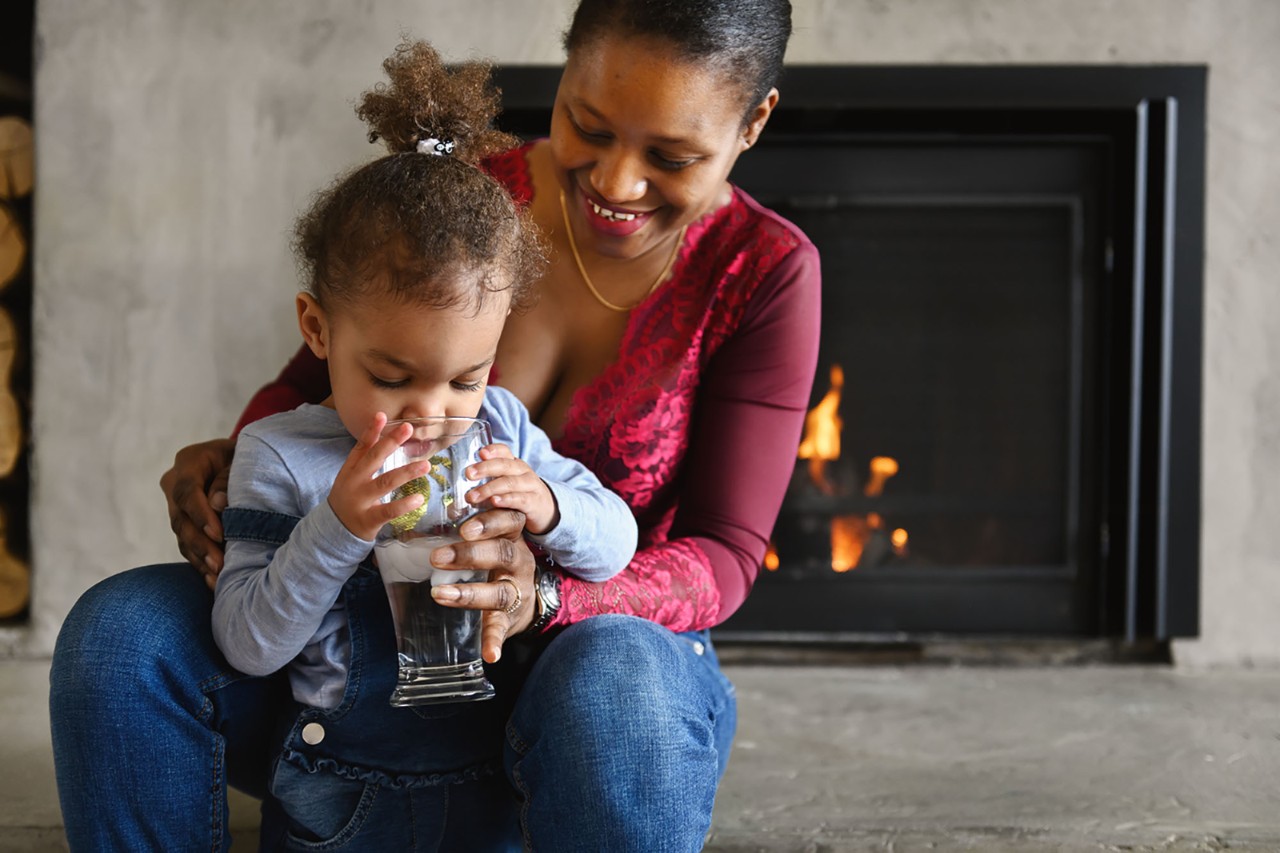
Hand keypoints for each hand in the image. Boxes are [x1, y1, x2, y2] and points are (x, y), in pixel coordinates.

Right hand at [160, 437, 236, 588]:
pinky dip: (201, 563)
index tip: (218, 534)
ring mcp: (177, 506)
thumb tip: (219, 504)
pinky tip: (213, 581)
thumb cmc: (247, 456)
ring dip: (200, 559)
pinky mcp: (185, 524)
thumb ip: (230, 476)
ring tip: (218, 577)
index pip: (186, 491)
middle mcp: (175, 485)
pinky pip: (188, 546)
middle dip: (200, 544)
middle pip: (180, 519)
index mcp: (188, 462)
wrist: (244, 458)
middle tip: (219, 564)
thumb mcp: (242, 457)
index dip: (200, 515)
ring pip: (182, 536)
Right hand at [327, 414, 431, 541]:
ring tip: (426, 465)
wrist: (334, 530)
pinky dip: (404, 505)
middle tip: (408, 428)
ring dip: (406, 473)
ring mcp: (360, 501)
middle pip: (373, 459)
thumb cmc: (350, 498)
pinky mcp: (368, 519)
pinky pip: (388, 511)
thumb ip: (366, 458)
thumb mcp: (352, 476)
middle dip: (390, 443)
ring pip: (384, 483)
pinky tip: (419, 499)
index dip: (371, 431)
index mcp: (351, 470)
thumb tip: (388, 435)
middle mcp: (354, 483)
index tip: (382, 415)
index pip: (361, 447)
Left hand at [428, 507, 535, 662]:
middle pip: (502, 553)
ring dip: (469, 593)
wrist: (527, 597)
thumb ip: (460, 532)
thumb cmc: (494, 561)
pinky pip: (502, 629)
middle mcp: (518, 562)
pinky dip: (494, 641)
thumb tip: (412, 522)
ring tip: (440, 595)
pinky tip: (489, 654)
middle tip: (437, 557)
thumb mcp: (487, 540)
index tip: (464, 526)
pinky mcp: (511, 618)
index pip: (509, 521)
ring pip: (500, 591)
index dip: (490, 522)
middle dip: (470, 555)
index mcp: (511, 537)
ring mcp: (517, 591)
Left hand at [464, 443, 558, 533]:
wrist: (545, 509)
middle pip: (505, 465)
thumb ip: (485, 480)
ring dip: (490, 488)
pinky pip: (520, 499)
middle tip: (468, 474)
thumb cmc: (517, 494)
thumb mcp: (504, 483)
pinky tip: (494, 502)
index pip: (504, 451)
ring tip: (472, 496)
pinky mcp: (534, 503)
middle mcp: (523, 471)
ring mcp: (530, 486)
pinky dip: (507, 499)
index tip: (480, 452)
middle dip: (485, 468)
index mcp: (513, 464)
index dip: (493, 450)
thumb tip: (454, 488)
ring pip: (510, 482)